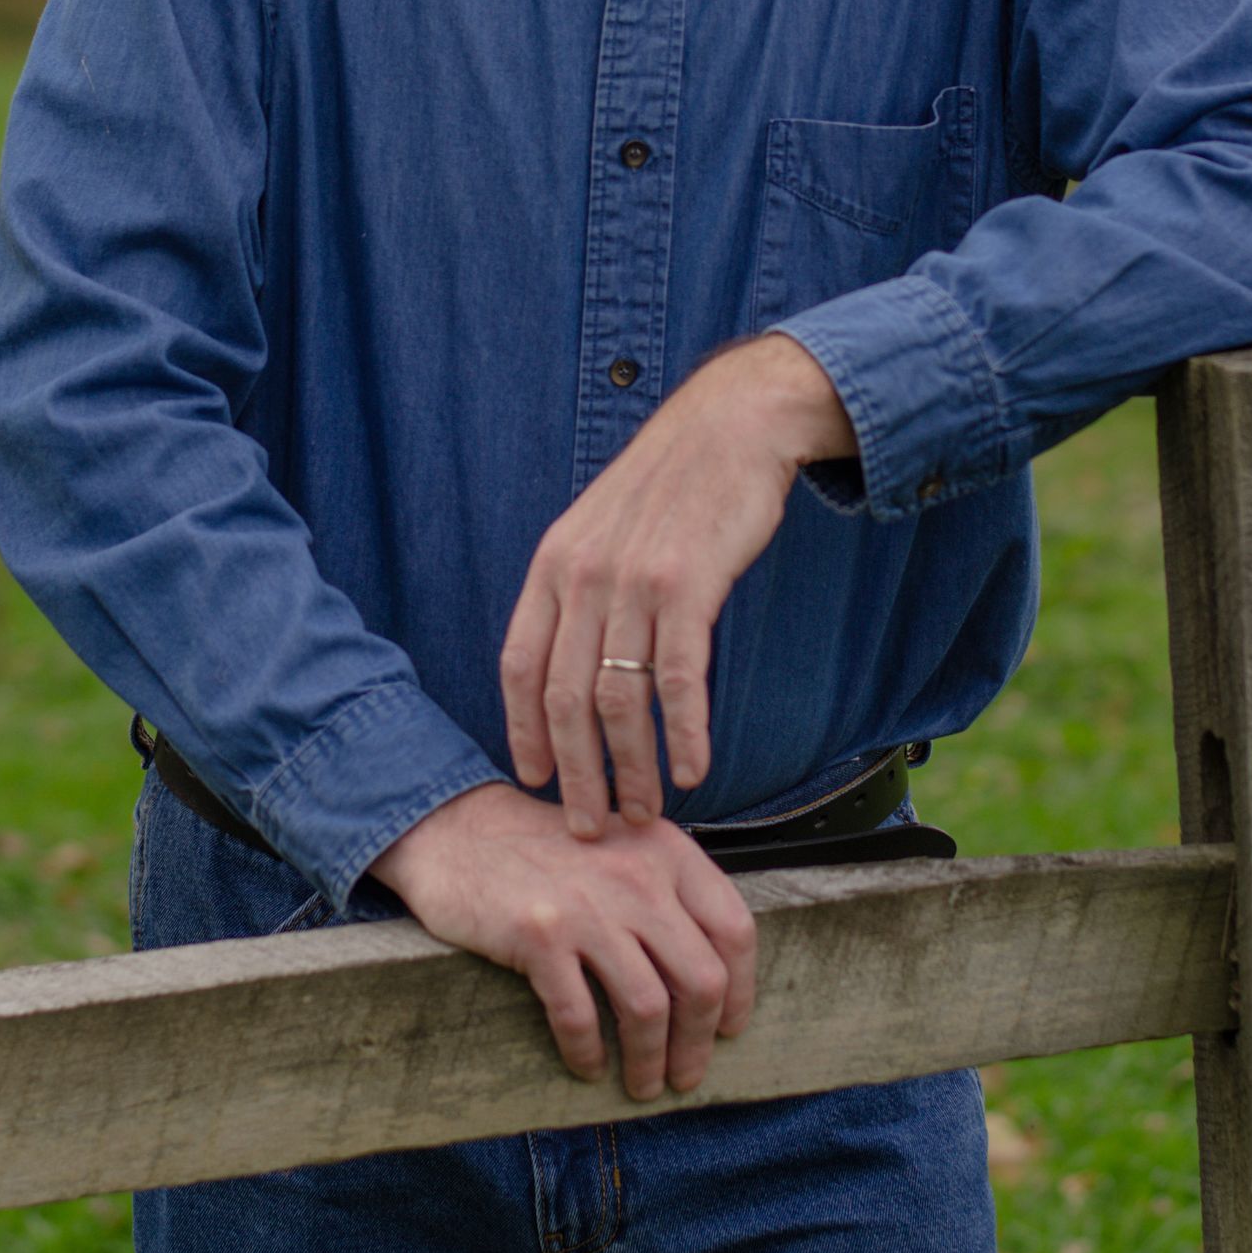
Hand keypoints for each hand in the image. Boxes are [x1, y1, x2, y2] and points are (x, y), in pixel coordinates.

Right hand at [370, 781, 756, 1099]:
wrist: (460, 830)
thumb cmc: (548, 851)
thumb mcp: (623, 847)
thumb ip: (668, 893)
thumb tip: (709, 979)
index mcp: (667, 852)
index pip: (734, 929)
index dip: (741, 991)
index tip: (729, 1028)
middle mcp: (637, 877)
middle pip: (701, 980)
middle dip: (698, 1042)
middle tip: (686, 1075)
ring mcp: (589, 907)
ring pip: (647, 1008)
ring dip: (649, 1062)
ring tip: (642, 1085)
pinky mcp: (540, 936)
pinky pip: (580, 1017)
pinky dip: (588, 1053)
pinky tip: (587, 1066)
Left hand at [498, 334, 855, 839]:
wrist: (731, 427)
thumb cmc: (672, 482)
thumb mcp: (601, 525)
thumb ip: (580, 585)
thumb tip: (572, 656)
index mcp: (554, 563)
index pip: (520, 666)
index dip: (523, 731)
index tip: (534, 780)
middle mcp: (583, 576)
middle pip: (565, 701)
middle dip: (576, 774)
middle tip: (590, 825)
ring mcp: (633, 582)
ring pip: (619, 702)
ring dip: (632, 768)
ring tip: (645, 810)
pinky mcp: (687, 587)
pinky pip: (678, 681)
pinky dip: (683, 734)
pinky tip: (694, 769)